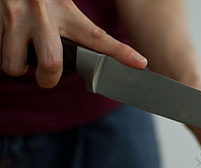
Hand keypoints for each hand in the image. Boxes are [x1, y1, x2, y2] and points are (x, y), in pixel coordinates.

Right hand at [0, 0, 146, 87]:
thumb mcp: (61, 7)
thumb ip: (75, 30)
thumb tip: (97, 53)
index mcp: (65, 11)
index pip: (97, 36)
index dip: (120, 52)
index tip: (140, 63)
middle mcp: (42, 14)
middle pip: (52, 64)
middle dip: (48, 79)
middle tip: (47, 75)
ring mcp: (15, 19)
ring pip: (15, 65)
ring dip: (19, 67)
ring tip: (23, 55)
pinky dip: (6, 56)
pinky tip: (10, 43)